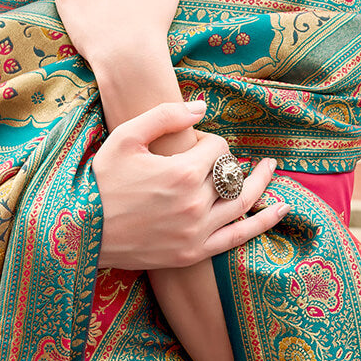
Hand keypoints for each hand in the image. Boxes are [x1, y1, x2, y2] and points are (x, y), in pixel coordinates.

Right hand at [93, 101, 289, 269]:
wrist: (80, 232)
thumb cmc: (100, 180)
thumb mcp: (126, 137)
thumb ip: (166, 116)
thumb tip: (203, 107)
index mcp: (182, 172)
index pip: (217, 148)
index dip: (208, 141)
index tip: (192, 144)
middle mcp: (196, 203)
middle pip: (229, 172)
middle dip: (226, 160)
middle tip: (222, 154)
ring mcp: (197, 231)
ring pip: (242, 201)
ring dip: (260, 183)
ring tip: (270, 170)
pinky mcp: (193, 253)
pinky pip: (239, 237)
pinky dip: (264, 222)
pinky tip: (281, 209)